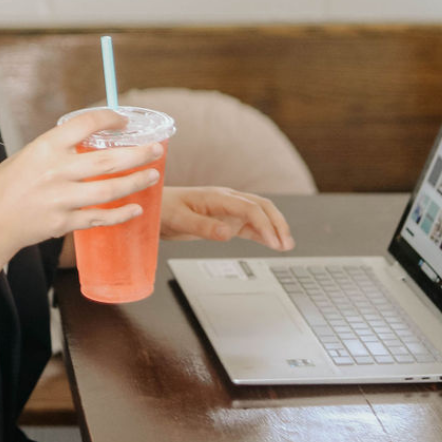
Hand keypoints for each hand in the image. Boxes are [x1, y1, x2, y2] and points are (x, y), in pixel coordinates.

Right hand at [0, 109, 164, 261]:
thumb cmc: (8, 184)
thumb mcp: (30, 155)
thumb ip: (60, 150)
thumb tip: (96, 141)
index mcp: (46, 147)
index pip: (86, 124)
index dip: (110, 119)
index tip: (123, 121)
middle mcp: (56, 172)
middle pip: (108, 161)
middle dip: (138, 154)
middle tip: (157, 149)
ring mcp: (61, 199)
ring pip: (109, 191)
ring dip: (136, 182)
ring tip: (153, 175)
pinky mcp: (63, 223)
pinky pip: (99, 218)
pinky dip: (121, 214)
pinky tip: (136, 209)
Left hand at [160, 187, 293, 251]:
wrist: (153, 206)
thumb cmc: (164, 209)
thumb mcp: (179, 220)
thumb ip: (203, 227)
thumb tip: (228, 233)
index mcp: (218, 197)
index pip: (250, 208)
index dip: (265, 225)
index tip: (274, 242)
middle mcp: (227, 200)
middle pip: (262, 206)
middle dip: (277, 224)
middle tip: (287, 244)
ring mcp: (228, 209)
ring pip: (259, 214)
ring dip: (274, 227)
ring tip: (286, 244)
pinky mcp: (225, 219)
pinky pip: (249, 224)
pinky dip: (263, 232)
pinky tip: (271, 243)